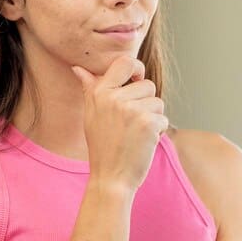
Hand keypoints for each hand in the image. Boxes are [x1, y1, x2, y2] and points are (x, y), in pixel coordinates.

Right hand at [70, 55, 167, 191]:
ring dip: (153, 118)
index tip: (137, 79)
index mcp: (99, 93)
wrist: (110, 178)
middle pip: (148, 85)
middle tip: (131, 124)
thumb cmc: (101, 147)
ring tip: (136, 134)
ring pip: (158, 102)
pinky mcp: (148, 122)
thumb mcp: (91, 115)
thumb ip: (89, 89)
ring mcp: (132, 110)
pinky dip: (157, 132)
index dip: (136, 68)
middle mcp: (114, 98)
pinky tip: (142, 143)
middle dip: (146, 102)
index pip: (125, 62)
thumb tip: (78, 68)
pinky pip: (163, 118)